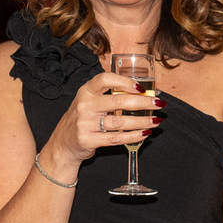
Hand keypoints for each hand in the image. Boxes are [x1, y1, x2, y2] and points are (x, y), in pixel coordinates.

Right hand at [43, 71, 161, 178]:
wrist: (63, 143)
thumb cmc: (83, 119)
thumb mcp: (89, 102)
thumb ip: (109, 96)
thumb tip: (144, 93)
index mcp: (86, 91)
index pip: (105, 79)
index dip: (125, 82)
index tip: (142, 88)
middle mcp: (84, 105)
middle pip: (118, 101)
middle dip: (143, 103)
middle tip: (158, 104)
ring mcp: (85, 124)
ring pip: (120, 122)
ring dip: (142, 121)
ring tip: (156, 120)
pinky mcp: (89, 140)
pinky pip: (116, 138)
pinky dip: (134, 136)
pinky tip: (145, 133)